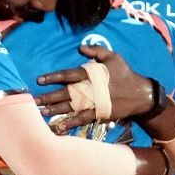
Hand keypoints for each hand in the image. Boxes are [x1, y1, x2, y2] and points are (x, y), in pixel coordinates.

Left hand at [36, 45, 154, 132]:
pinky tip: (60, 126)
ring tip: (42, 112)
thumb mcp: (113, 57)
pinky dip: (70, 123)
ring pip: (70, 106)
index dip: (53, 77)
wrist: (140, 93)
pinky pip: (82, 119)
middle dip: (49, 97)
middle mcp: (90, 89)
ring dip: (55, 110)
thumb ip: (96, 51)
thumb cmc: (125, 73)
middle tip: (34, 100)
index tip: (39, 80)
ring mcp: (94, 102)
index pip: (68, 75)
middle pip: (65, 93)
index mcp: (91, 74)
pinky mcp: (99, 113)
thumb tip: (80, 48)